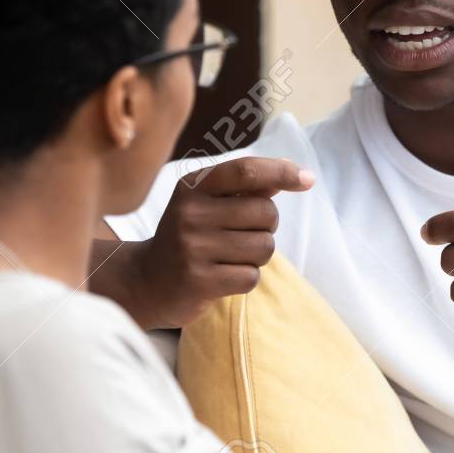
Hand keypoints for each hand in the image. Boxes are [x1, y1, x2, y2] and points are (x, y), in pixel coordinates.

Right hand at [122, 156, 313, 327]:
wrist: (146, 281)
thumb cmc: (189, 236)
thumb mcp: (208, 203)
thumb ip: (247, 187)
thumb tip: (291, 171)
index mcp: (193, 186)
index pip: (246, 171)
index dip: (282, 172)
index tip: (307, 179)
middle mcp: (190, 213)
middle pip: (266, 212)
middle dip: (267, 226)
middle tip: (243, 234)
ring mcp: (192, 247)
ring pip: (264, 247)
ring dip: (258, 255)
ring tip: (231, 256)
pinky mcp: (198, 281)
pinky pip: (251, 276)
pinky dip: (246, 277)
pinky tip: (224, 276)